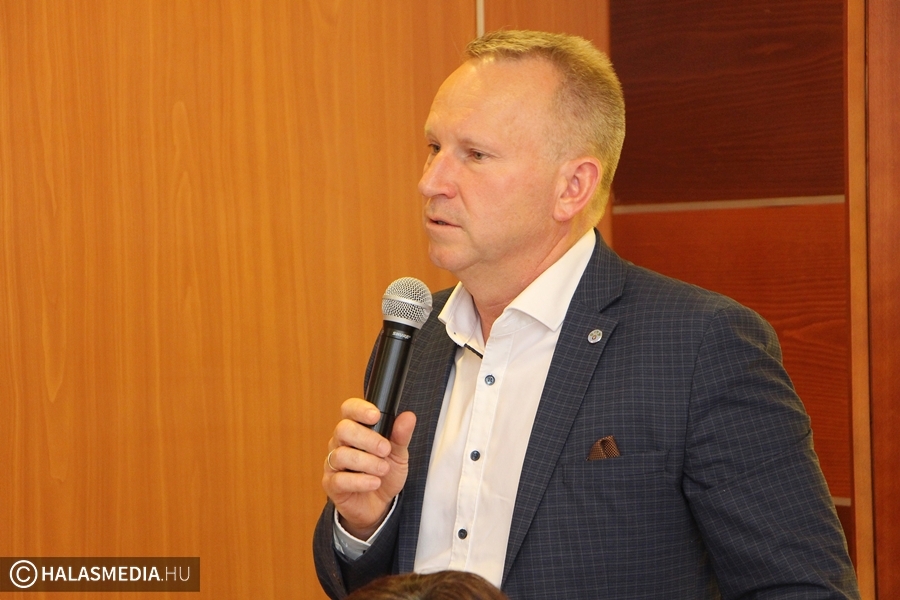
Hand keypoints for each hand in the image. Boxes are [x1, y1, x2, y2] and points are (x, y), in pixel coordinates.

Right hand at [322, 398, 416, 539]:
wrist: (380, 504)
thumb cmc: (385, 473)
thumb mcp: (398, 453)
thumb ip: (401, 435)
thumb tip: (408, 417)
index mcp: (355, 429)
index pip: (349, 409)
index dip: (359, 409)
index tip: (376, 415)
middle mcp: (340, 443)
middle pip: (343, 429)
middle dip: (367, 438)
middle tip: (385, 450)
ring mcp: (333, 464)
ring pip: (341, 455)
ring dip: (367, 462)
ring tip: (383, 469)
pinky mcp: (332, 485)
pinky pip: (340, 480)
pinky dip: (360, 481)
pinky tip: (374, 482)